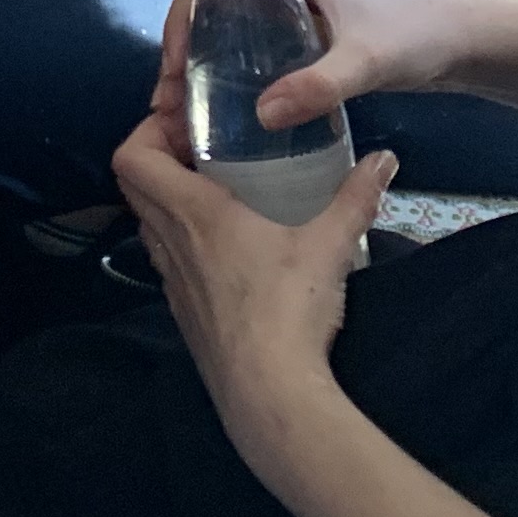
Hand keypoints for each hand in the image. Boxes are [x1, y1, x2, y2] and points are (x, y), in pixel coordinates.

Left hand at [111, 111, 395, 448]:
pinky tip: (228, 247)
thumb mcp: (330, 245)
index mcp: (194, 212)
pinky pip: (167, 259)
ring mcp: (171, 281)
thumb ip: (356, 197)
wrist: (268, 394)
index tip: (186, 122)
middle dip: (159, 156)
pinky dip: (182, 239)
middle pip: (133, 184)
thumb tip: (385, 159)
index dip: (147, 130)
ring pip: (148, 222)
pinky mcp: (182, 312)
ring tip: (218, 189)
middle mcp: (170, 241)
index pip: (132, 157)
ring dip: (169, 198)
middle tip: (204, 147)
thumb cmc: (289, 310)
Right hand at [149, 0, 471, 137]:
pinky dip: (231, 73)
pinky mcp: (301, 25)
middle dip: (184, 52)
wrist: (463, 43)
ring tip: (188, 114)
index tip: (174, 71)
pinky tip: (225, 111)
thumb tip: (262, 115)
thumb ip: (318, 86)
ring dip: (202, 66)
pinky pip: (250, 44)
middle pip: (209, 6)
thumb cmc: (416, 35)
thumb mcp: (365, 61)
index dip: (180, 22)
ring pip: (226, 27)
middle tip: (173, 103)